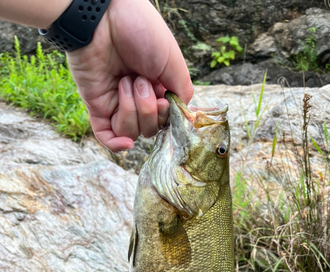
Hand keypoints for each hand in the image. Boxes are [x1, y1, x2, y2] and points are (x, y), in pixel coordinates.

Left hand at [67, 0, 192, 151]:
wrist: (104, 18)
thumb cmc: (140, 31)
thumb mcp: (173, 62)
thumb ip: (181, 91)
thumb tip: (183, 116)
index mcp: (157, 86)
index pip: (166, 118)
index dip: (166, 115)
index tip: (164, 98)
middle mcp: (138, 98)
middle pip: (149, 129)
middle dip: (148, 109)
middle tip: (140, 81)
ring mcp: (116, 103)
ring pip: (131, 132)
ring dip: (132, 110)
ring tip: (125, 82)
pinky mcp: (97, 106)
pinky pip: (107, 137)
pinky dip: (116, 145)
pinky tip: (126, 143)